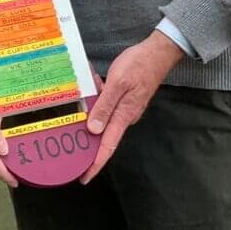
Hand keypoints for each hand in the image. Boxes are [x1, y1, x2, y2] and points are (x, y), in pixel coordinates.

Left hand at [82, 31, 183, 182]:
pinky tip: (95, 82)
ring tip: (88, 89)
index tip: (84, 177)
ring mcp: (126, 109)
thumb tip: (93, 130)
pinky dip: (99, 97)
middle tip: (71, 134)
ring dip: (93, 108)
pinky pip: (108, 105)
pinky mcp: (126, 101)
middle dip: (88, 134)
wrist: (159, 52)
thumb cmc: (139, 65)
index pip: (108, 146)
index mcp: (124, 116)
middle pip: (104, 135)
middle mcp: (125, 116)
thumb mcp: (118, 83)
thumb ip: (105, 106)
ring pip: (104, 116)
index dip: (96, 164)